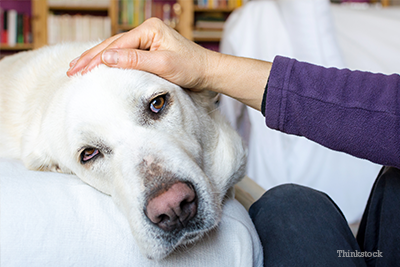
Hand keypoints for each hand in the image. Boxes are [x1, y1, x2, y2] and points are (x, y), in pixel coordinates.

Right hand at [67, 17, 271, 109]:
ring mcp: (147, 40)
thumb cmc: (191, 68)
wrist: (207, 72)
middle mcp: (146, 31)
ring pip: (116, 49)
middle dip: (91, 57)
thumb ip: (135, 60)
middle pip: (112, 44)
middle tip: (71, 69)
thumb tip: (106, 58)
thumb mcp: (163, 65)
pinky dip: (110, 62)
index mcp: (149, 30)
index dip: (97, 58)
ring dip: (97, 59)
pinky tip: (99, 66)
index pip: (117, 45)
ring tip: (78, 67)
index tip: (79, 70)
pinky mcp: (149, 50)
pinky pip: (124, 55)